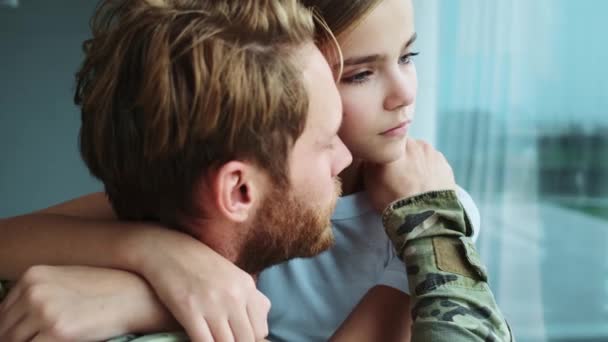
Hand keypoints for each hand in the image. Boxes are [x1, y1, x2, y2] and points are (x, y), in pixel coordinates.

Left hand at [0, 265, 169, 341]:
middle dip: (15, 340)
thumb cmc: (107, 289)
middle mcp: (34, 290)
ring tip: (50, 340)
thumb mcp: (67, 282)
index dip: (9, 330)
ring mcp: (45, 311)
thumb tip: (18, 323)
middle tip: (38, 339)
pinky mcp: (59, 331)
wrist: (137, 294)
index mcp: (33, 275)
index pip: (3, 312)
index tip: (19, 337)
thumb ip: (40, 296)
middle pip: (5, 330)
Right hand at [125, 226, 270, 341]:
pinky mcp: (189, 309)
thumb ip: (247, 296)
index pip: (260, 329)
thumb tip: (261, 322)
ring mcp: (212, 303)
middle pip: (245, 339)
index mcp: (246, 286)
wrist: (166, 248)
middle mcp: (234, 295)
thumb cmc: (198, 264)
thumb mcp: (230, 274)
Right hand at [364, 138, 455, 211]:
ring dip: (417, 163)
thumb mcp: (369, 180)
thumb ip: (372, 160)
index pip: (388, 138)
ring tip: (413, 182)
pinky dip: (430, 172)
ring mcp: (433, 154)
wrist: (424, 217)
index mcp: (396, 144)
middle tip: (398, 174)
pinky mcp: (446, 166)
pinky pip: (434, 165)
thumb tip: (375, 154)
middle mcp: (416, 144)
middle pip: (406, 145)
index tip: (384, 161)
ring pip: (421, 154)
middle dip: (403, 156)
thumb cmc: (392, 199)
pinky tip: (425, 186)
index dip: (386, 149)